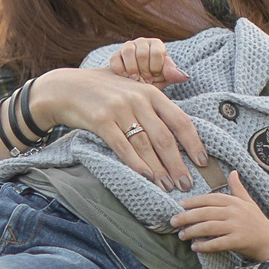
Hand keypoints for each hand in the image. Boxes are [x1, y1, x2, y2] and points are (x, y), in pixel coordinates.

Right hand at [29, 67, 208, 189]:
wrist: (65, 88)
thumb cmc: (102, 89)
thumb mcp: (131, 83)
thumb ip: (156, 89)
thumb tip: (186, 83)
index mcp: (150, 92)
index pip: (179, 120)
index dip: (193, 143)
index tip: (203, 162)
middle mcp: (137, 99)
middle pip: (164, 137)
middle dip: (178, 164)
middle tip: (186, 183)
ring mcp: (118, 110)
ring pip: (145, 145)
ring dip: (158, 169)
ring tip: (167, 186)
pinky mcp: (100, 121)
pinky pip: (122, 146)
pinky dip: (135, 163)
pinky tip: (145, 176)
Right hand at [105, 38, 186, 86]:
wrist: (135, 87)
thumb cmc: (153, 81)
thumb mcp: (164, 79)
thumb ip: (172, 75)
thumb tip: (185, 76)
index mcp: (156, 45)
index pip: (156, 52)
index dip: (155, 67)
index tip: (155, 76)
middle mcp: (142, 42)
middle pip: (142, 53)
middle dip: (144, 70)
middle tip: (146, 81)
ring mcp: (128, 47)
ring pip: (128, 52)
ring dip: (132, 69)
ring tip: (135, 79)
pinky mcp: (116, 55)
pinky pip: (115, 58)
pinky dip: (120, 69)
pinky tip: (125, 77)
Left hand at [172, 172, 268, 260]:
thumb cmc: (257, 222)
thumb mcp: (248, 202)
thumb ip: (238, 188)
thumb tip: (233, 172)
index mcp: (235, 202)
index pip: (210, 199)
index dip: (194, 202)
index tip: (180, 205)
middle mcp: (235, 212)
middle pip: (205, 213)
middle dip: (187, 217)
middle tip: (173, 221)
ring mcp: (237, 226)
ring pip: (209, 227)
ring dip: (192, 231)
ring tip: (181, 235)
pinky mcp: (238, 241)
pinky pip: (217, 243)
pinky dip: (205, 245)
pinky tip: (195, 247)